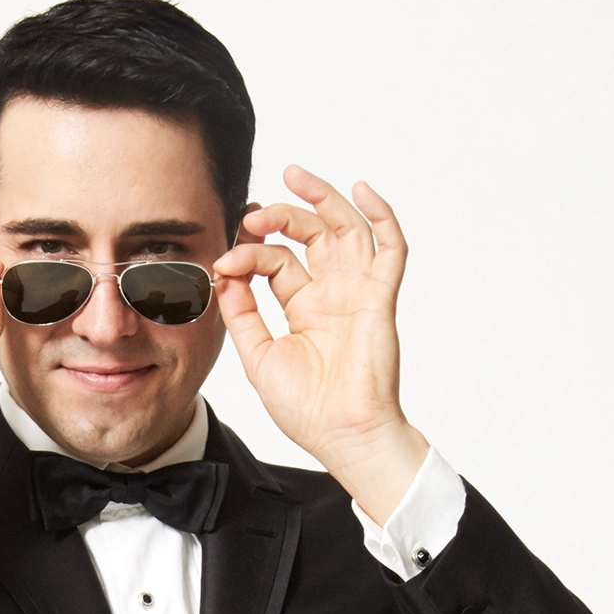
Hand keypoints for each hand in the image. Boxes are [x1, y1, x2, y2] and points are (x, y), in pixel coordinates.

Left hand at [213, 165, 429, 523]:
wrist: (342, 436)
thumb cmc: (307, 409)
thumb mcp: (259, 357)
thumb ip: (242, 315)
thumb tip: (223, 275)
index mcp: (304, 308)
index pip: (276, 262)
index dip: (247, 254)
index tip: (223, 264)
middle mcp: (332, 294)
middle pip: (311, 236)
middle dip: (282, 215)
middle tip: (255, 213)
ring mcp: (357, 293)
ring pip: (346, 230)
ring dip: (324, 200)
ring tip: (295, 177)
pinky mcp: (380, 298)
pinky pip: (391, 249)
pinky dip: (382, 217)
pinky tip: (363, 191)